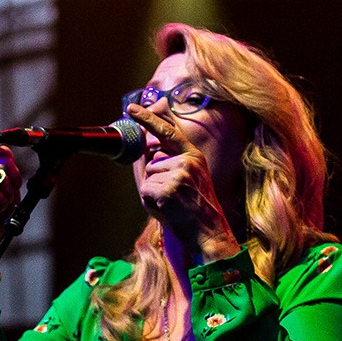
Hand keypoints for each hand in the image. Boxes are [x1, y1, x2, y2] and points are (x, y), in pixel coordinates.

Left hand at [123, 103, 239, 263]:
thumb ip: (165, 163)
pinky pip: (146, 190)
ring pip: (148, 177)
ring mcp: (180, 172)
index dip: (148, 118)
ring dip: (153, 193)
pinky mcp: (170, 188)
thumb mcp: (184, 181)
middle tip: (173, 198)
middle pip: (152, 161)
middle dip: (154, 180)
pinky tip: (169, 209)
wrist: (209, 232)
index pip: (168, 130)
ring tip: (172, 204)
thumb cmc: (194, 210)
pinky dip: (151, 203)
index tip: (132, 107)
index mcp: (194, 155)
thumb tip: (145, 148)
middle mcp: (188, 159)